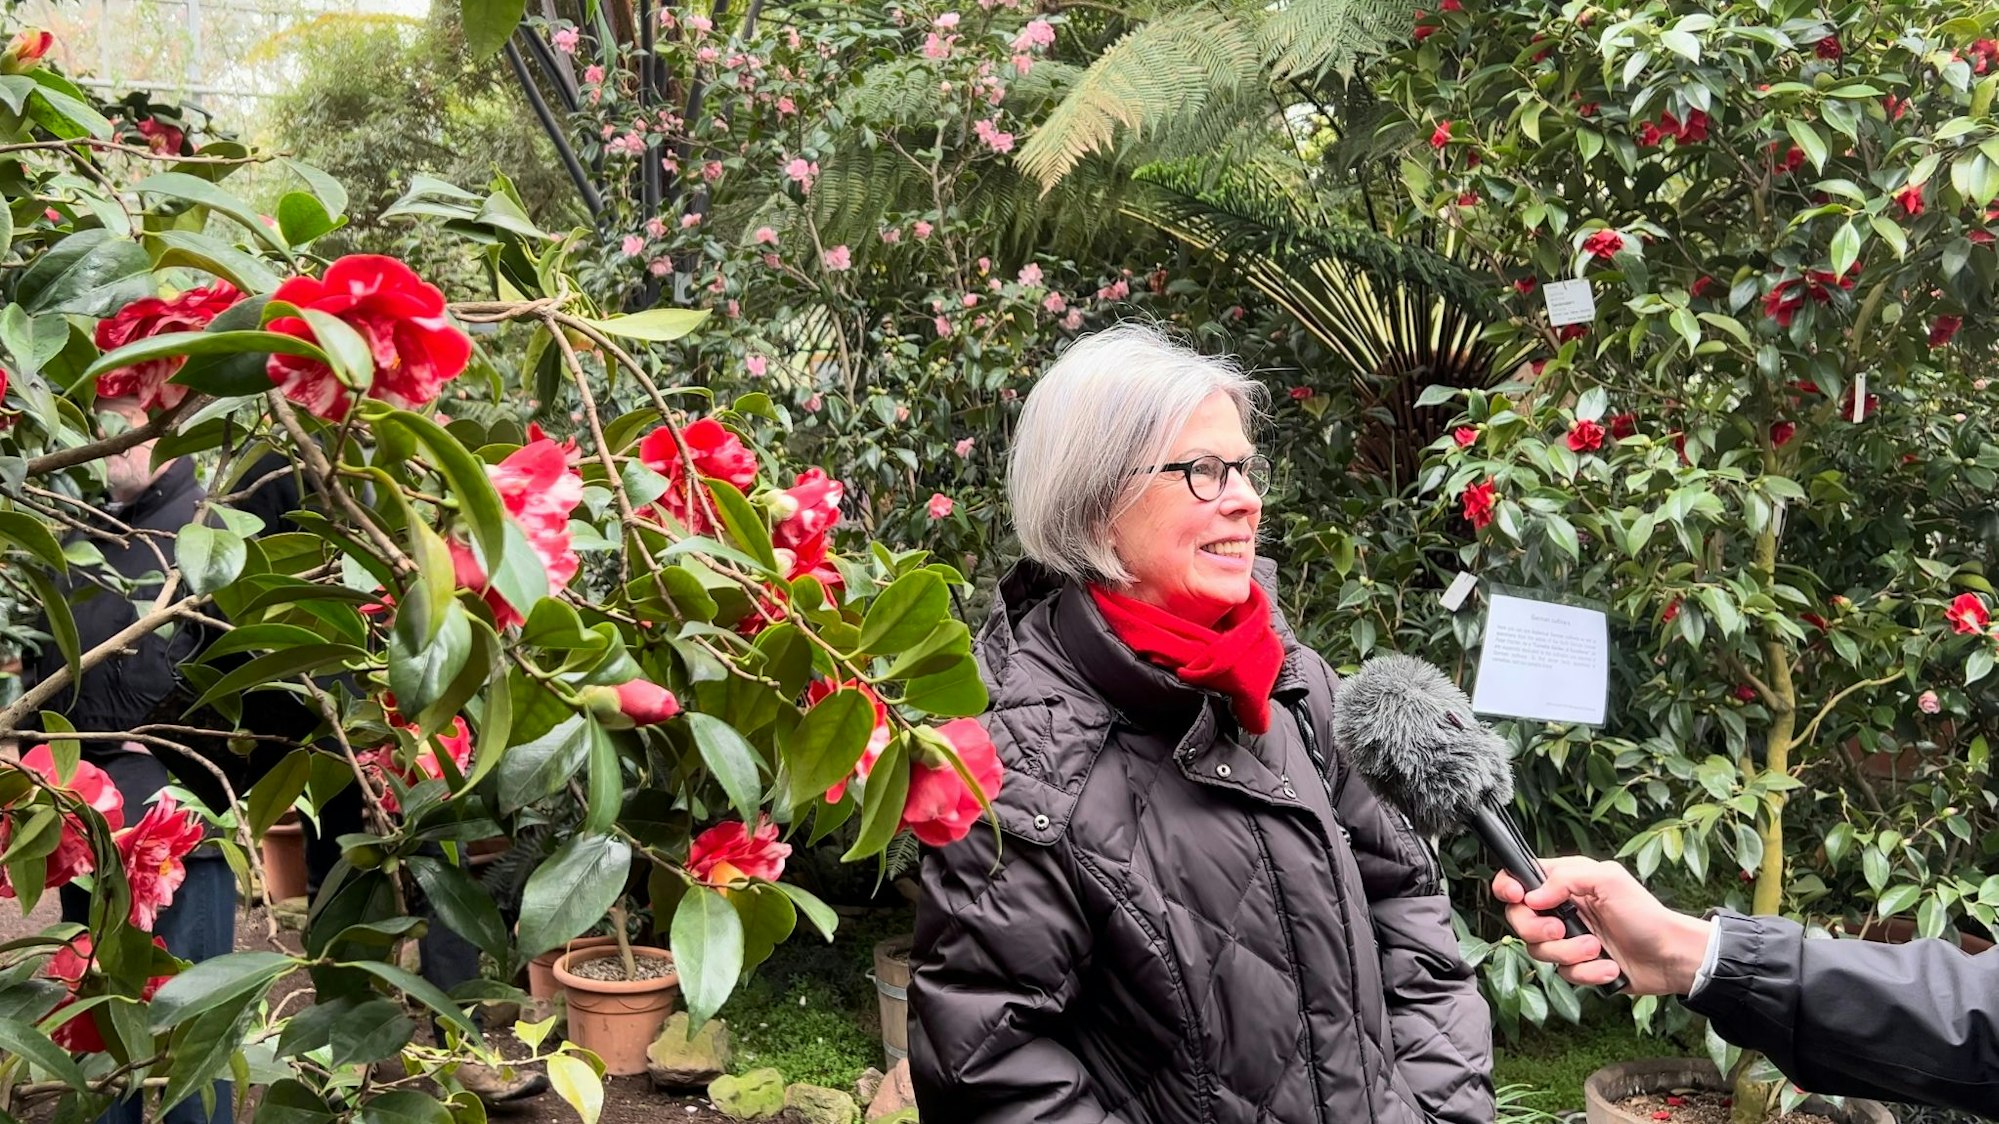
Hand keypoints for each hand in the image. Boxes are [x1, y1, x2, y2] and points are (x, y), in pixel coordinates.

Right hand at [1491, 857, 1712, 995]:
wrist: (1671, 956)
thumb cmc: (1645, 914)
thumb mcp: (1609, 880)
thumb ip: (1566, 878)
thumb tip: (1532, 897)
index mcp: (1563, 882)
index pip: (1518, 877)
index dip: (1508, 887)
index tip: (1518, 897)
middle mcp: (1560, 909)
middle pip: (1519, 919)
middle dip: (1538, 929)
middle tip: (1562, 931)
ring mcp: (1567, 939)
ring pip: (1539, 950)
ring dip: (1569, 953)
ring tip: (1597, 949)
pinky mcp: (1578, 965)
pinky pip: (1563, 974)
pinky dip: (1587, 972)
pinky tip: (1608, 967)